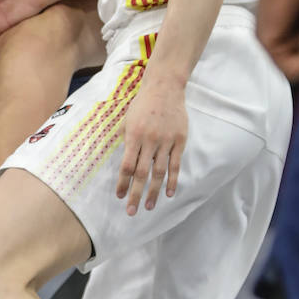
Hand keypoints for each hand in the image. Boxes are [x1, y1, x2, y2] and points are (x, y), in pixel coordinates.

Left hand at [116, 71, 186, 214]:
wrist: (164, 87)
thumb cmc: (142, 104)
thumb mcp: (128, 120)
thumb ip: (126, 142)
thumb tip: (125, 165)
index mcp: (134, 136)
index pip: (127, 166)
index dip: (123, 183)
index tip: (119, 196)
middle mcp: (150, 140)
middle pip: (142, 174)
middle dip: (136, 194)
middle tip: (132, 212)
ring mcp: (166, 141)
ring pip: (159, 172)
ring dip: (154, 192)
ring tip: (149, 207)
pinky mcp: (180, 140)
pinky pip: (175, 164)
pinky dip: (172, 180)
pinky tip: (168, 193)